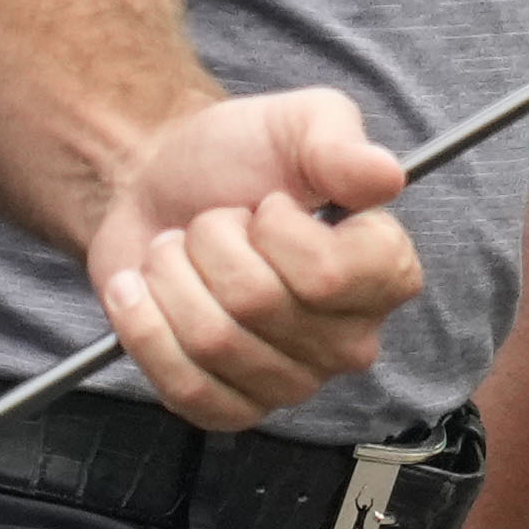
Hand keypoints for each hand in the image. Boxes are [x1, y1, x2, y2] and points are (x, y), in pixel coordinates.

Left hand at [87, 86, 419, 426]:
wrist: (159, 188)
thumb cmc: (235, 158)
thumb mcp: (297, 122)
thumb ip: (339, 141)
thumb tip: (385, 175)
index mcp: (383, 272)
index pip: (330, 274)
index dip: (278, 231)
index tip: (267, 205)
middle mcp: (350, 337)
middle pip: (257, 304)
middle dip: (210, 242)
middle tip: (213, 223)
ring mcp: (291, 381)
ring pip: (212, 342)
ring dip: (172, 278)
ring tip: (179, 253)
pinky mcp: (231, 407)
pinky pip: (186, 389)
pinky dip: (147, 329)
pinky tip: (143, 293)